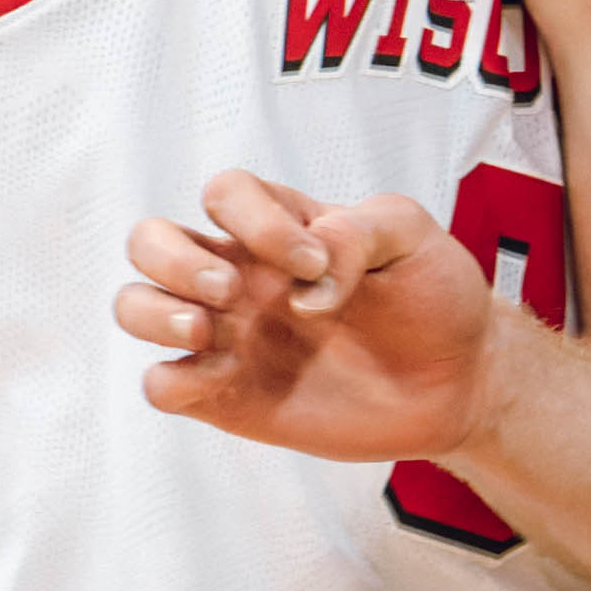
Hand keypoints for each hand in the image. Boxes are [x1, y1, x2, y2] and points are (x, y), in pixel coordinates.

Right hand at [117, 171, 516, 462]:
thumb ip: (356, 231)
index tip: (314, 263)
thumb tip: (302, 280)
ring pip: (134, 306)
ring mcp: (228, 335)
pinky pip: (161, 385)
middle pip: (148, 240)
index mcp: (279, 227)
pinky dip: (176, 380)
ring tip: (210, 330)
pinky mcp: (227, 396)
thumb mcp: (411, 237)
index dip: (255, 220)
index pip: (224, 193)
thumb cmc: (432, 296)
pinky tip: (228, 376)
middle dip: (173, 260)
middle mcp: (240, 274)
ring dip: (154, 312)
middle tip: (234, 291)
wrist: (457, 380)